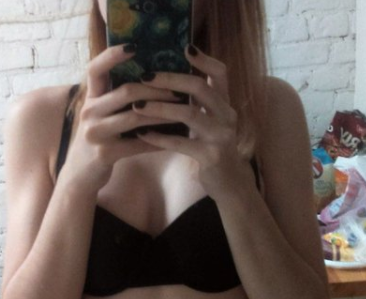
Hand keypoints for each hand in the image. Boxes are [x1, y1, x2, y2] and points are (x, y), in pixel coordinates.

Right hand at [64, 45, 180, 192]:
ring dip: (163, 114)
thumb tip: (151, 79)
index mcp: (89, 98)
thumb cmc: (97, 140)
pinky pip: (138, 144)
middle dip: (157, 90)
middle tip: (179, 90)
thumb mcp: (99, 115)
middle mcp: (89, 112)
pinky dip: (158, 140)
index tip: (134, 46)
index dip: (112, 55)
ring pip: (135, 117)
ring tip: (182, 111)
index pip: (95, 69)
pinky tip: (174, 138)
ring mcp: (95, 134)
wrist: (80, 174)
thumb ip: (114, 98)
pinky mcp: (105, 154)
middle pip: (126, 92)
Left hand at [133, 45, 246, 197]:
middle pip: (200, 88)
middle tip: (145, 76)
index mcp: (225, 104)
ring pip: (190, 114)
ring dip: (160, 108)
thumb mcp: (208, 123)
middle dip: (171, 80)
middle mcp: (226, 116)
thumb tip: (167, 83)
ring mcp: (221, 136)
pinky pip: (182, 144)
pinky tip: (142, 135)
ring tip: (137, 106)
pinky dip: (160, 138)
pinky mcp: (211, 156)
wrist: (228, 184)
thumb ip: (197, 104)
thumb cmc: (211, 150)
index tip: (185, 47)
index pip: (220, 73)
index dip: (204, 59)